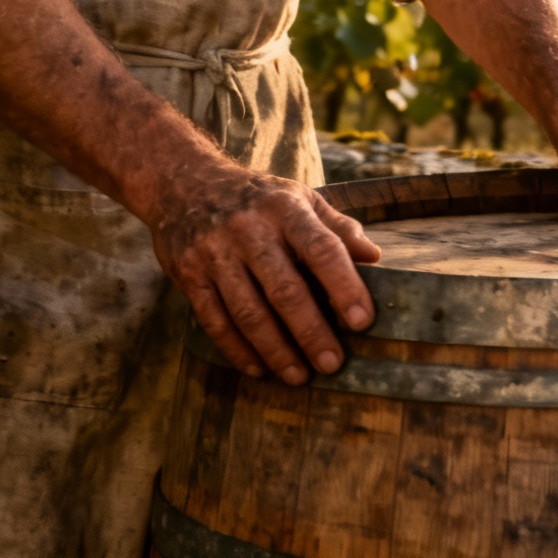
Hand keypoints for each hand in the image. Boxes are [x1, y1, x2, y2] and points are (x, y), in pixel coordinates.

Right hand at [147, 166, 380, 384]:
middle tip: (332, 364)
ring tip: (298, 375)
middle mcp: (248, 228)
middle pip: (284, 289)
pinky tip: (258, 369)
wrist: (182, 182)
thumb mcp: (299, 197)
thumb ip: (337, 227)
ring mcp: (214, 252)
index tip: (363, 321)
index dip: (344, 287)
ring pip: (248, 312)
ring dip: (276, 350)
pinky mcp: (188, 273)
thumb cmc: (257, 198)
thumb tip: (374, 257)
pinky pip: (214, 320)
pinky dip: (237, 350)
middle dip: (311, 332)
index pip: (321, 249)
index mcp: (284, 208)